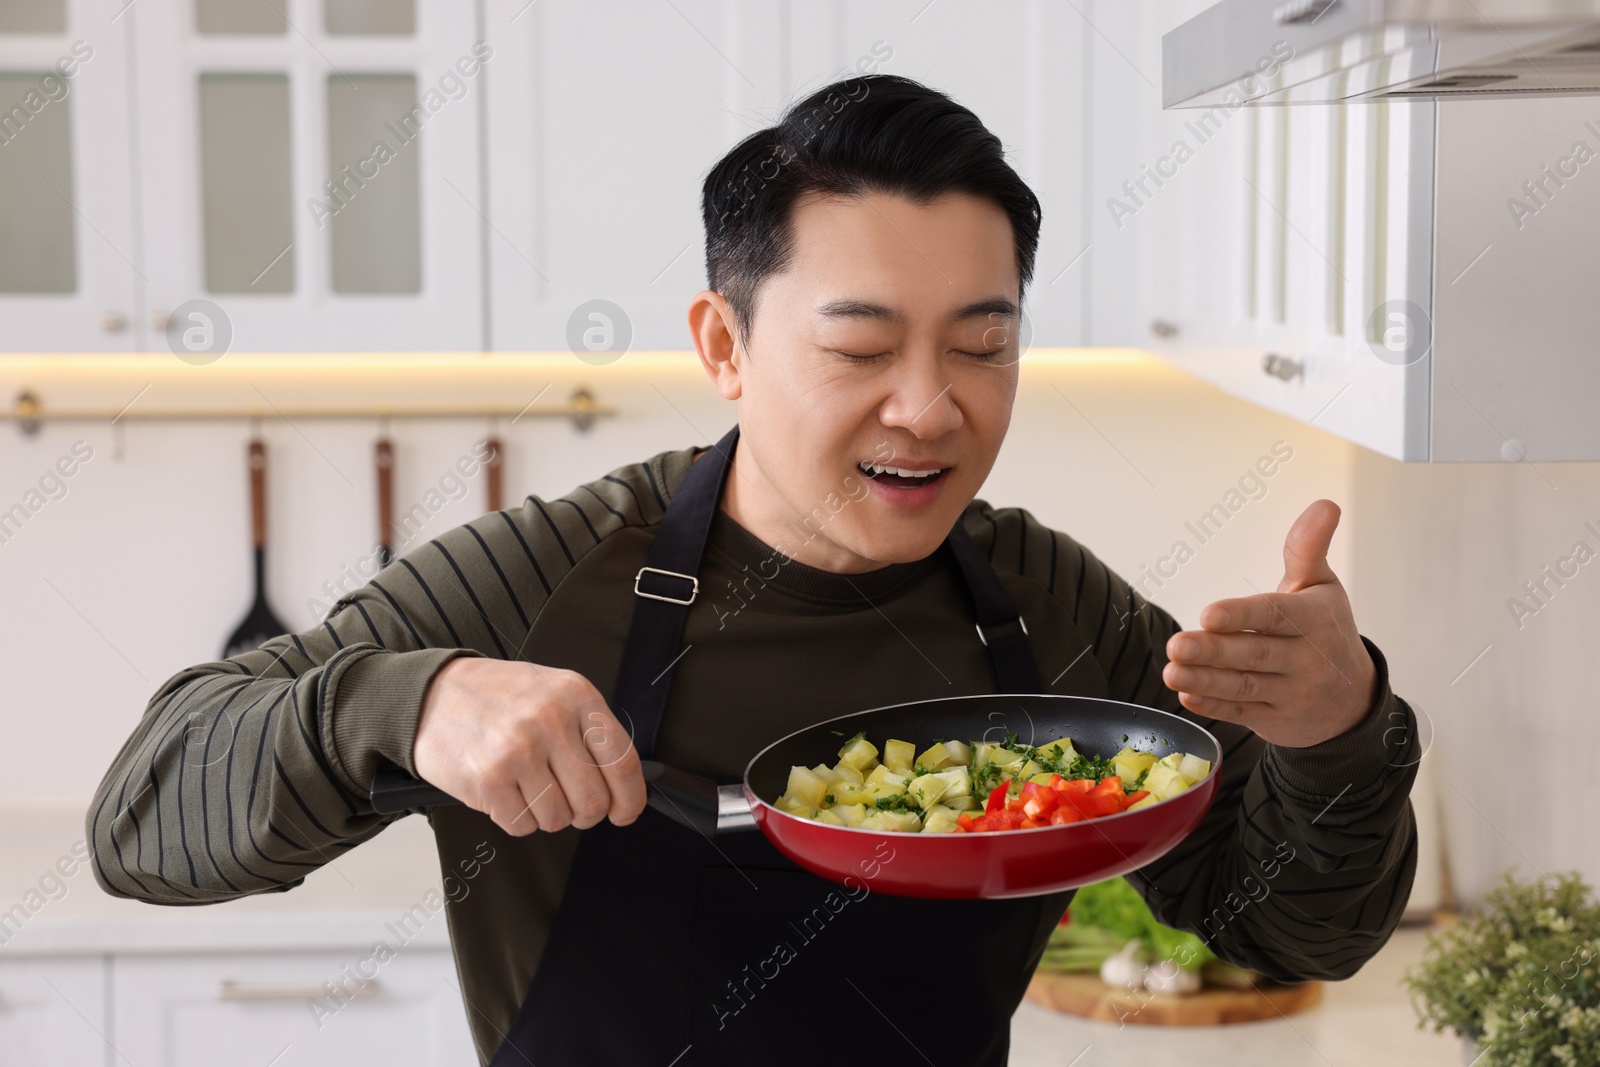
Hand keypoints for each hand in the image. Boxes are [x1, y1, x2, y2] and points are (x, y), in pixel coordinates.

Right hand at [412, 659, 645, 835]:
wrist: (431, 694)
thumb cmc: (497, 696)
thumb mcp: (554, 692)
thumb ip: (588, 730)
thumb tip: (621, 784)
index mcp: (577, 695)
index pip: (623, 761)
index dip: (630, 798)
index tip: (625, 812)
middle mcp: (550, 720)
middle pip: (593, 800)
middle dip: (585, 814)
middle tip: (569, 803)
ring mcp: (518, 751)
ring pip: (558, 818)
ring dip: (547, 815)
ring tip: (528, 788)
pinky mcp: (487, 780)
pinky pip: (522, 825)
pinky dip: (517, 818)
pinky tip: (506, 792)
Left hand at [1161, 500, 1377, 747]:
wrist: (1353, 700)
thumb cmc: (1327, 630)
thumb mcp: (1323, 586)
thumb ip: (1309, 548)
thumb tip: (1325, 504)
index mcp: (1314, 621)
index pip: (1274, 616)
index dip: (1241, 616)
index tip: (1208, 614)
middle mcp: (1306, 660)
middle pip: (1254, 654)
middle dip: (1213, 651)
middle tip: (1176, 644)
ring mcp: (1291, 694)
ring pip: (1243, 686)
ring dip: (1205, 680)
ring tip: (1171, 671)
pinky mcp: (1275, 719)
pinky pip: (1241, 712)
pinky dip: (1213, 705)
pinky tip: (1186, 694)